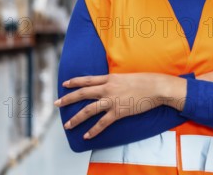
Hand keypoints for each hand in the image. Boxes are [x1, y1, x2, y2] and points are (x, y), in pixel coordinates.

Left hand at [54, 73, 185, 138]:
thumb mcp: (127, 77)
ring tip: (67, 125)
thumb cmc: (145, 81)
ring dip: (76, 118)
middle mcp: (108, 88)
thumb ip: (116, 81)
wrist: (156, 87)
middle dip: (67, 99)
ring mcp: (112, 100)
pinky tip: (87, 136)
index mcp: (110, 78)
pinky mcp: (118, 112)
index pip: (88, 80)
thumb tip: (110, 84)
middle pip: (82, 93)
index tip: (65, 84)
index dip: (75, 81)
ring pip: (88, 110)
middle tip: (56, 103)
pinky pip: (102, 123)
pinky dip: (93, 130)